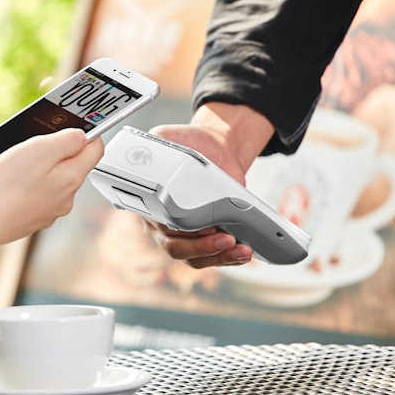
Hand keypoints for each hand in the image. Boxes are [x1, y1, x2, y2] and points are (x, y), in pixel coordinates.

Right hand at [0, 129, 103, 246]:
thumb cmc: (5, 188)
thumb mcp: (40, 149)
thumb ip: (67, 140)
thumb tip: (81, 137)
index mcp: (71, 179)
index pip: (94, 150)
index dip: (88, 132)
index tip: (76, 123)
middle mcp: (62, 198)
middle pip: (62, 163)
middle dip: (42, 150)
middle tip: (21, 144)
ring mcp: (43, 210)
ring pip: (35, 176)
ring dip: (14, 164)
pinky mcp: (24, 216)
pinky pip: (17, 190)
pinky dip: (0, 180)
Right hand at [144, 103, 274, 268]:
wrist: (215, 149)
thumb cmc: (188, 144)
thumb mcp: (166, 136)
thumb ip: (156, 142)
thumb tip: (152, 148)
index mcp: (149, 203)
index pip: (158, 225)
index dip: (177, 230)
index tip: (201, 224)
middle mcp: (161, 225)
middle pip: (175, 247)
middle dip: (202, 247)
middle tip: (225, 238)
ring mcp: (183, 236)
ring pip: (194, 258)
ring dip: (219, 257)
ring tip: (241, 250)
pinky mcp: (204, 239)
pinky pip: (211, 258)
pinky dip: (228, 258)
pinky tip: (244, 252)